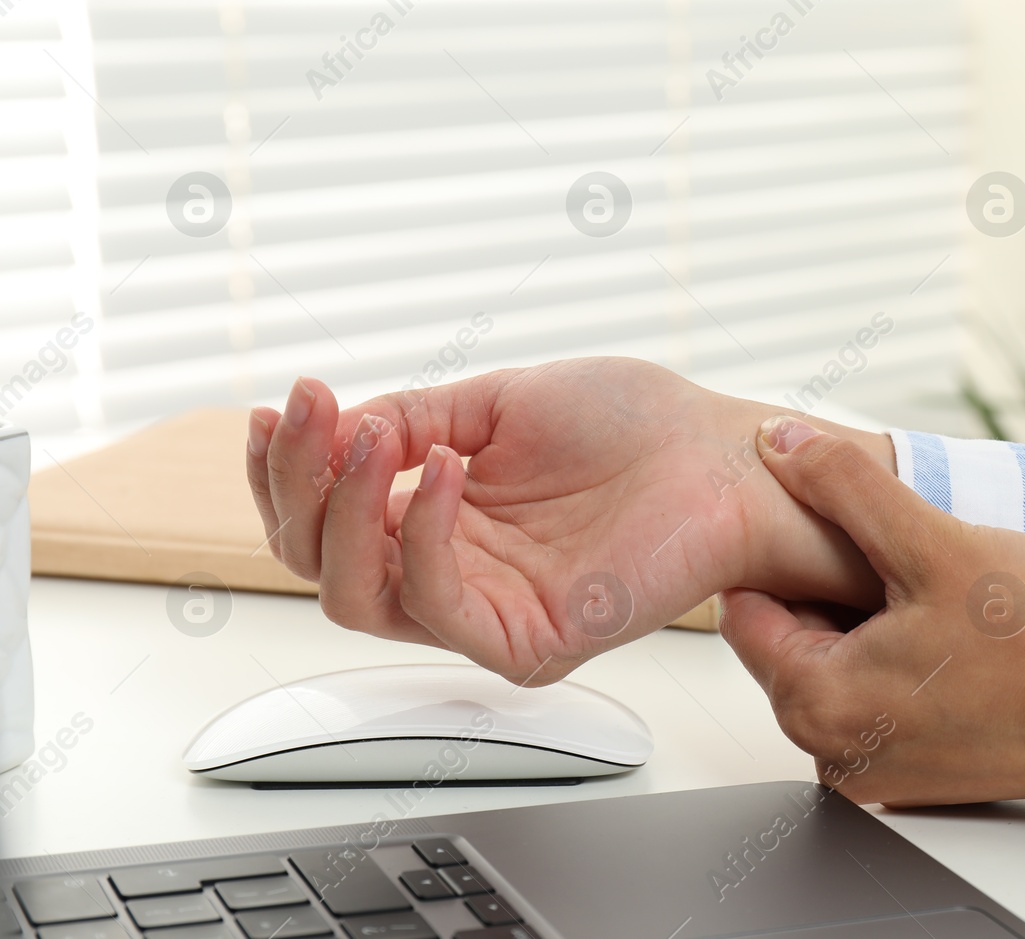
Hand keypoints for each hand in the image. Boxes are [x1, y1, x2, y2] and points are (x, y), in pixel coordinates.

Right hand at [244, 359, 892, 684]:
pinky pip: (438, 605)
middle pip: (320, 564)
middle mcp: (452, 571)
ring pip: (355, 596)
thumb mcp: (498, 401)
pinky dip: (420, 534)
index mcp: (439, 518)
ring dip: (343, 508)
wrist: (723, 456)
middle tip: (309, 412)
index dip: (286, 469)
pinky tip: (445, 467)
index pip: (324, 521)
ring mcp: (485, 611)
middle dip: (295, 484)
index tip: (284, 402)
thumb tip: (330, 430)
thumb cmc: (634, 427)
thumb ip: (411, 419)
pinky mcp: (526, 641)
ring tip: (369, 435)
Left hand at [720, 416, 1024, 810]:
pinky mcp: (917, 778)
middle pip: (789, 643)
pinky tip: (953, 637)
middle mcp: (833, 754)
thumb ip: (841, 486)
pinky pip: (878, 703)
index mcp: (816, 703)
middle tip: (902, 560)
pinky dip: (899, 664)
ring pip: (835, 670)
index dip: (784, 557)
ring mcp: (876, 774)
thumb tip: (777, 445)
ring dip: (867, 625)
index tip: (835, 531)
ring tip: (934, 596)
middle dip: (830, 592)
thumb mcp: (933, 541)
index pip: (744, 611)